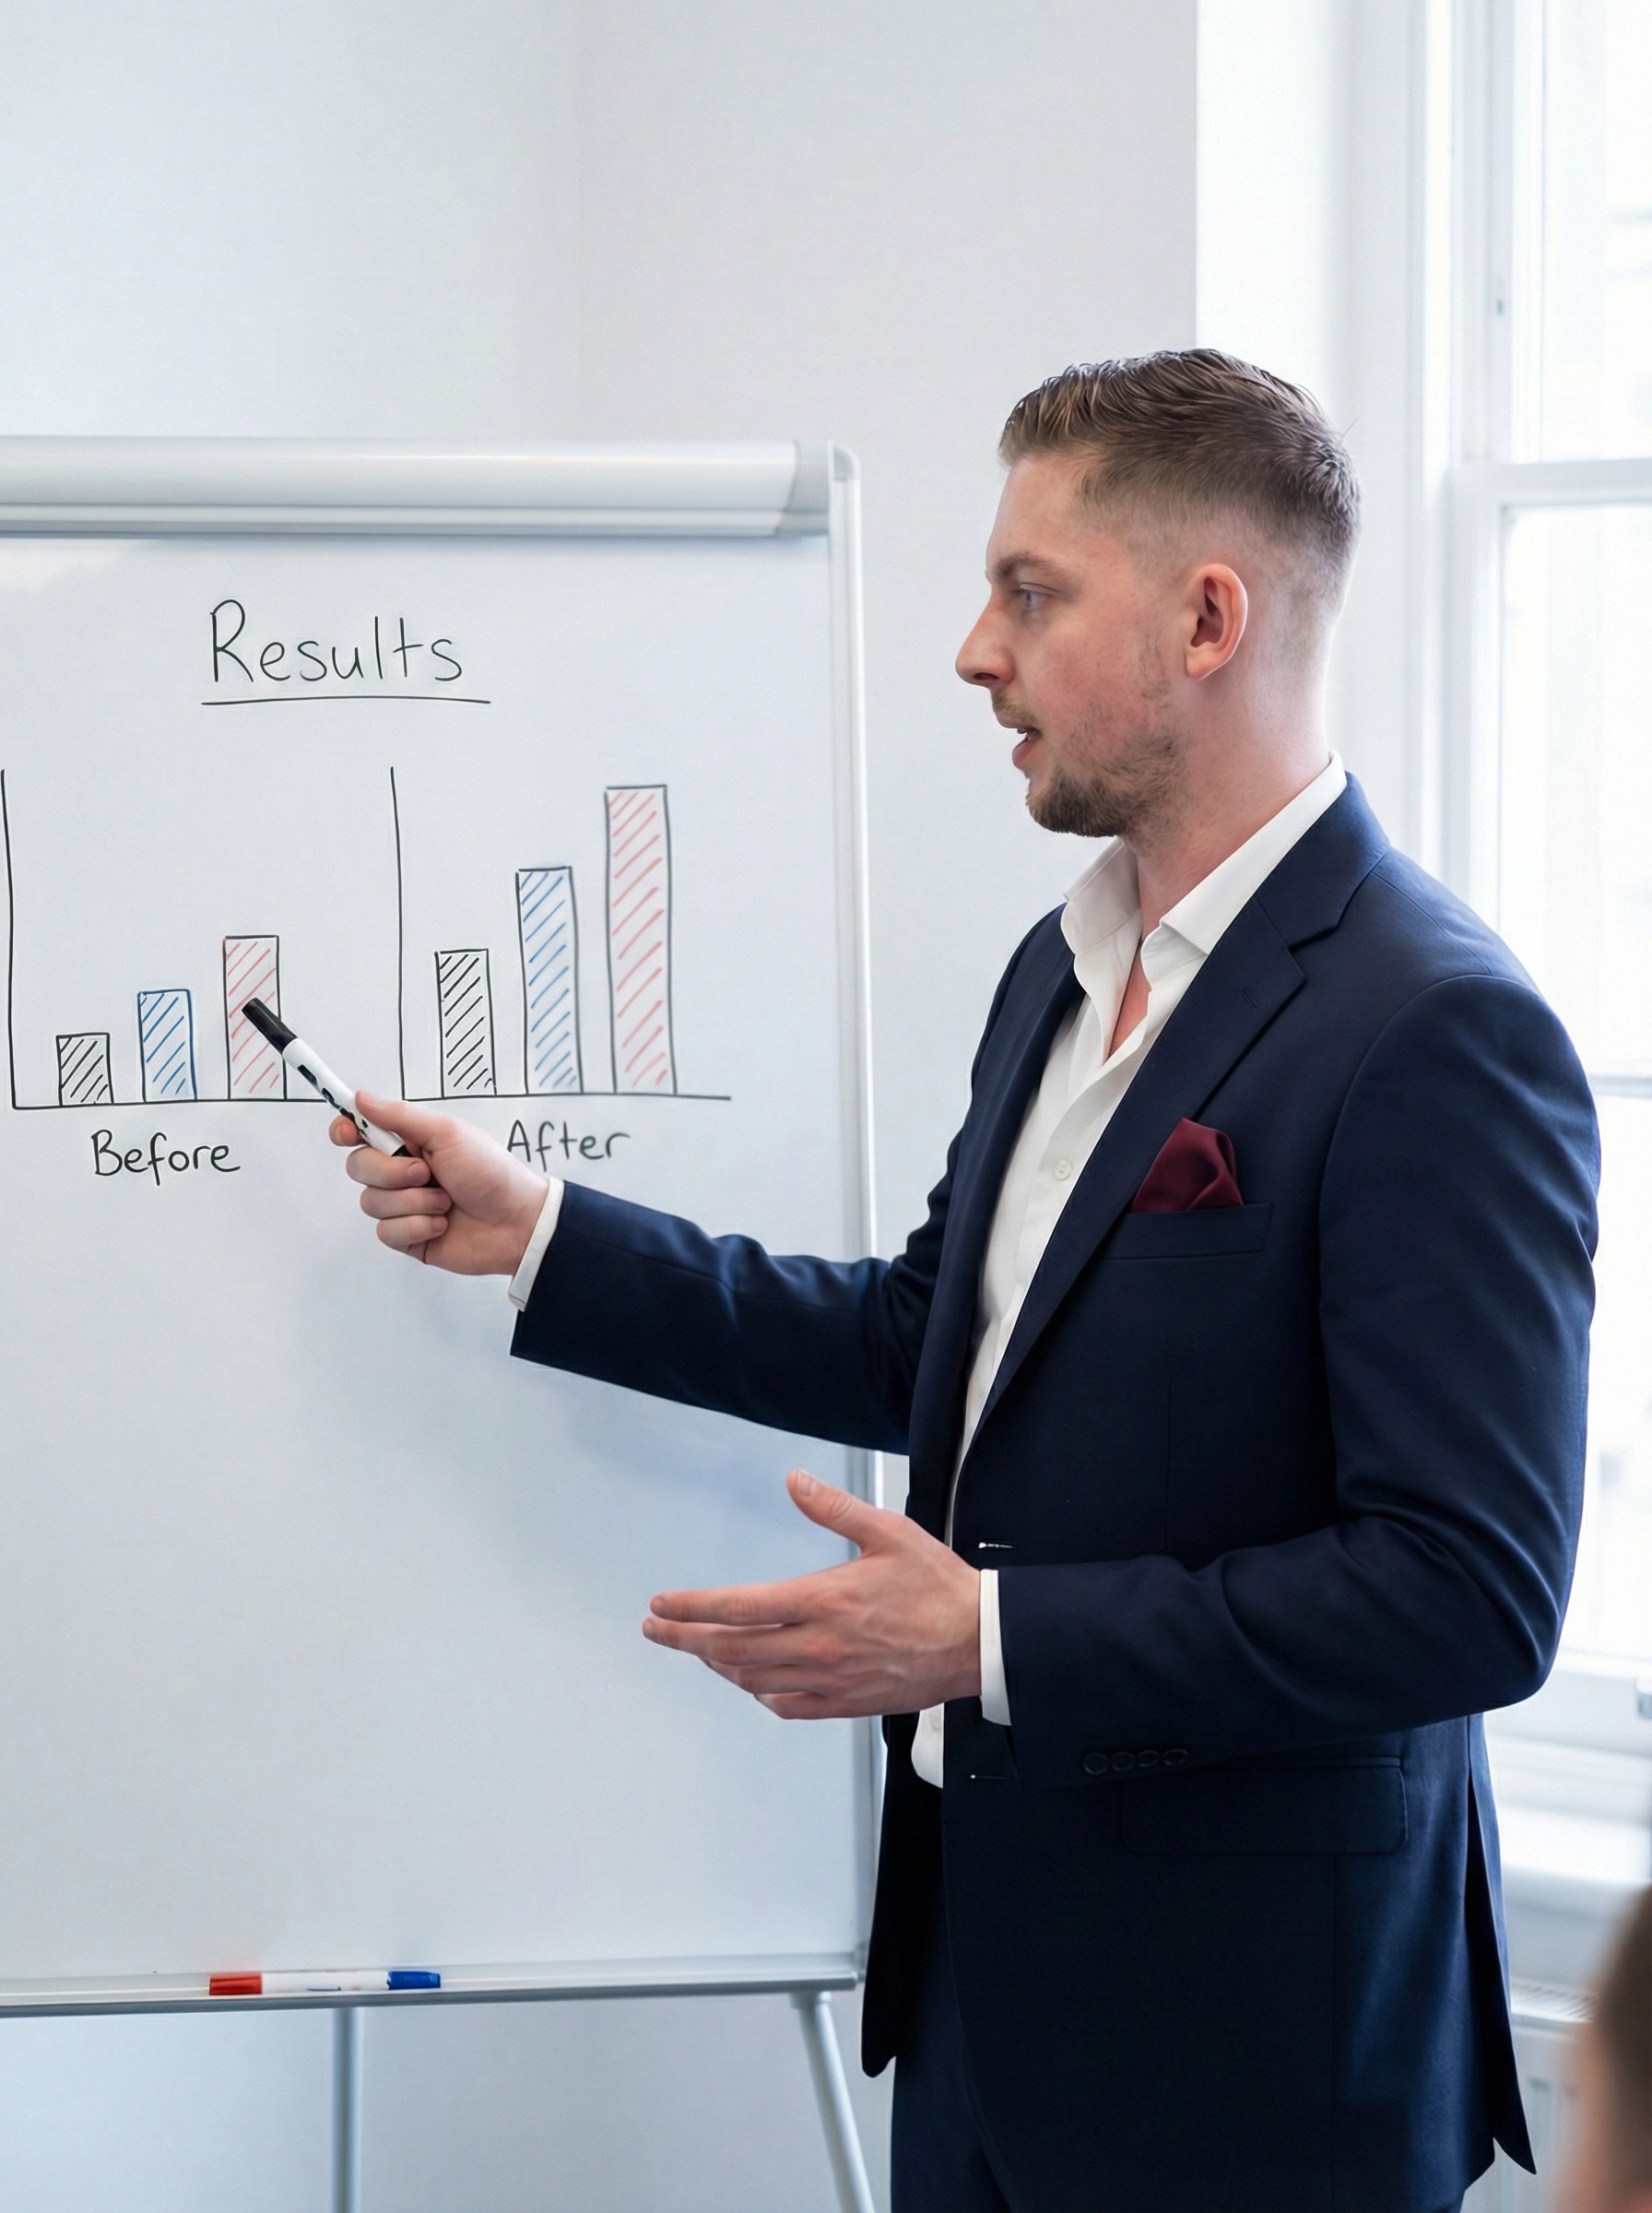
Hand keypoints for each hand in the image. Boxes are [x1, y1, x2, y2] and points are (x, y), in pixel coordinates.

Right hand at [329, 1091, 547, 1274]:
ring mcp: (403, 1205)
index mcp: (410, 1142)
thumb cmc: (491, 1172)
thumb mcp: (449, 1133)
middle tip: (427, 1173)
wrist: (517, 1222)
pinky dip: (417, 1226)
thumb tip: (361, 1097)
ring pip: (371, 1202)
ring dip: (412, 1202)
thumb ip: (401, 1116)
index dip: (346, 1130)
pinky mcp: (408, 1236)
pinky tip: (443, 1224)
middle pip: (359, 1167)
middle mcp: (402, 1172)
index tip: (347, 1133)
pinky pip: (386, 1232)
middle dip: (391, 1172)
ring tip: (445, 1201)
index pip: (360, 1133)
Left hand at [642, 1471, 980, 1718]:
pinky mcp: (847, 1703)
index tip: (660, 1605)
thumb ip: (835, 1508)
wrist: (979, 1641)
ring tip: (699, 1649)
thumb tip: (794, 1482)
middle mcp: (819, 1645)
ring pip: (754, 1679)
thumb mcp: (889, 1531)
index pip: (738, 1607)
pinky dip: (760, 1692)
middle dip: (685, 1639)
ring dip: (718, 1664)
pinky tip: (753, 1681)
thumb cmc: (937, 1584)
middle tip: (656, 1631)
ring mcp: (830, 1680)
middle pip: (731, 1649)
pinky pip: (788, 1706)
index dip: (691, 1608)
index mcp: (823, 1600)